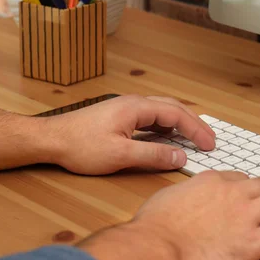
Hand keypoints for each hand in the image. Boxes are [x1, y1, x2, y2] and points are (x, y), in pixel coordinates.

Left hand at [45, 95, 215, 174]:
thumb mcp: (120, 155)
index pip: (176, 114)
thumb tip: (180, 156)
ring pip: (163, 111)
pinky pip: (152, 118)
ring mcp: (127, 108)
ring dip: (181, 124)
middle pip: (173, 108)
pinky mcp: (121, 116)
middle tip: (209, 141)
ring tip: (195, 139)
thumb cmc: (80, 146)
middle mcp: (135, 103)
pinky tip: (169, 138)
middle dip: (194, 124)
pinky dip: (167, 126)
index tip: (209, 144)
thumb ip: (153, 155)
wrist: (50, 140)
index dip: (196, 129)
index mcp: (137, 108)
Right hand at [79, 171, 259, 259]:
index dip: (251, 189)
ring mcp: (246, 216)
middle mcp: (235, 193)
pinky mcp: (253, 242)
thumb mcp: (169, 195)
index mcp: (214, 180)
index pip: (243, 178)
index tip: (253, 199)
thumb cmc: (154, 227)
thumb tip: (188, 197)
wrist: (155, 249)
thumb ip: (187, 192)